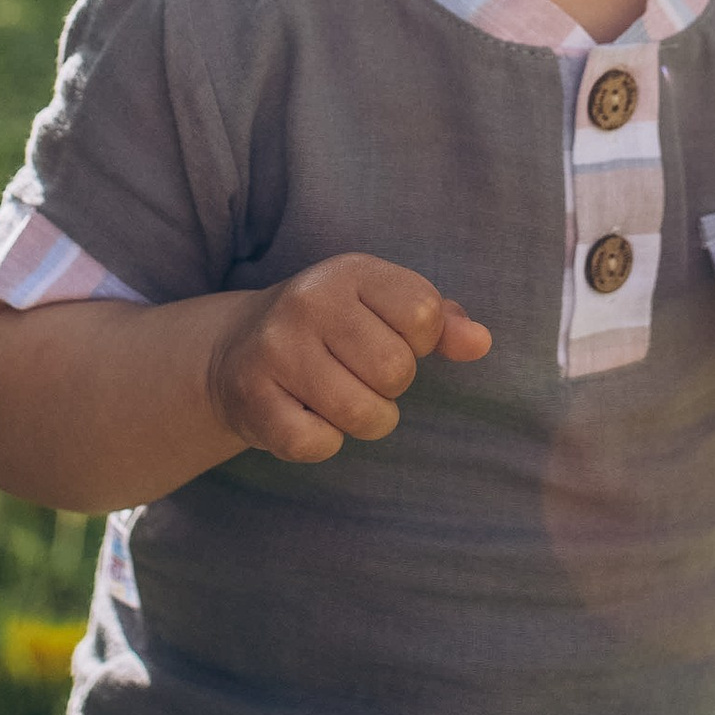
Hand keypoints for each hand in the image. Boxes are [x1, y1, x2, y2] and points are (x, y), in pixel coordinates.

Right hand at [207, 256, 491, 464]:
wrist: (233, 349)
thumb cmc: (331, 330)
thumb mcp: (382, 307)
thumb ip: (439, 321)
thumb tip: (480, 342)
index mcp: (350, 271)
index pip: (425, 314)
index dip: (419, 342)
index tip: (389, 339)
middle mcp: (309, 301)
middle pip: (397, 370)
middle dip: (391, 387)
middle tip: (360, 376)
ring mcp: (276, 349)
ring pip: (363, 413)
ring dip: (365, 420)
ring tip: (339, 398)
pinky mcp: (253, 397)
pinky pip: (319, 444)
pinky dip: (323, 443)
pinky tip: (304, 415)